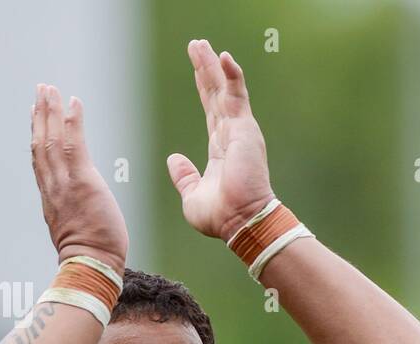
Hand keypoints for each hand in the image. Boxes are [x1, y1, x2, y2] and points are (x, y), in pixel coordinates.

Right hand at [30, 84, 127, 272]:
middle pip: (41, 143)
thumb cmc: (88, 255)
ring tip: (50, 89)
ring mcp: (65, 183)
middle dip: (40, 114)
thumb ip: (71, 213)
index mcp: (50, 197)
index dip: (36, 134)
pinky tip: (74, 103)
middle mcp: (53, 187)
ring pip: (52, 139)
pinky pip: (74, 145)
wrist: (90, 265)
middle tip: (41, 90)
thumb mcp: (72, 230)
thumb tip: (78, 210)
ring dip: (51, 111)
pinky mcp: (82, 182)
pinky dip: (72, 122)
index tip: (34, 115)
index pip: (39, 160)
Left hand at [166, 39, 275, 241]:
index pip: (211, 111)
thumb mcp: (192, 195)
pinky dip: (233, 76)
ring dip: (213, 66)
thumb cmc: (221, 217)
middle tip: (197, 45)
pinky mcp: (245, 129)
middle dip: (206, 69)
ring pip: (225, 90)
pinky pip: (238, 96)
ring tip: (201, 44)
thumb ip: (184, 176)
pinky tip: (224, 57)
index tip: (196, 69)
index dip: (203, 88)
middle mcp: (232, 136)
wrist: (241, 222)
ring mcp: (240, 131)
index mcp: (221, 150)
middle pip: (216, 95)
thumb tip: (173, 159)